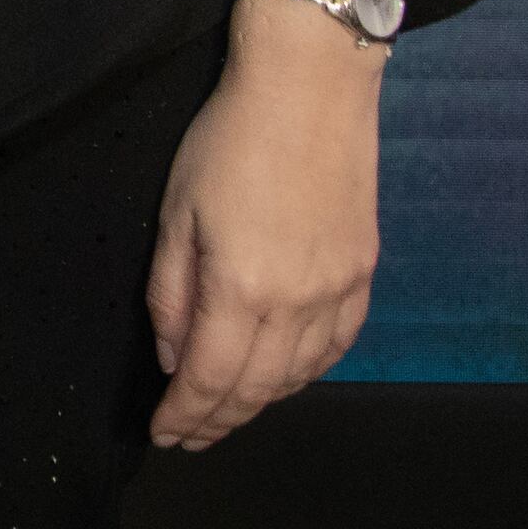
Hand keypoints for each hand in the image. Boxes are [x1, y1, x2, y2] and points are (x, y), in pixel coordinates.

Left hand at [147, 0, 384, 449]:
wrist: (310, 92)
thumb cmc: (228, 140)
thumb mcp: (175, 212)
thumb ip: (171, 293)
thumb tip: (171, 357)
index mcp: (241, 287)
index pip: (209, 377)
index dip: (185, 414)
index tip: (164, 434)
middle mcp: (297, 302)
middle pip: (256, 387)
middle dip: (218, 419)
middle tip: (189, 436)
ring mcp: (338, 291)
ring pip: (298, 374)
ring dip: (260, 401)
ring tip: (226, 413)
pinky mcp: (363, 274)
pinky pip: (335, 346)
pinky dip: (305, 372)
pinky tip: (283, 376)